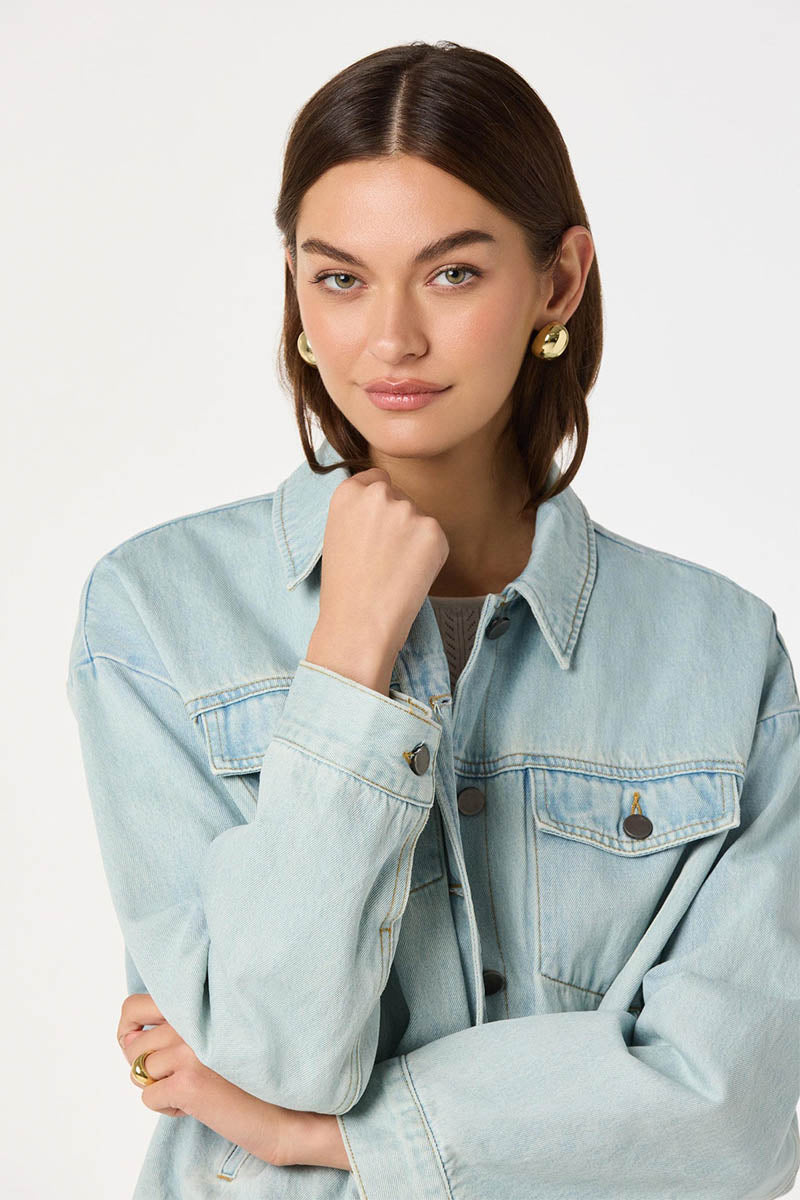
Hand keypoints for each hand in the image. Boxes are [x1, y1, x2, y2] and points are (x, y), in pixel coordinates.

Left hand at [117, 993, 287, 1166]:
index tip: (139, 1046)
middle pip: (132, 1046)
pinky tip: (198, 1104)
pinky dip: (168, 1108)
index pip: (133, 1006)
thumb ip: (175, 1026)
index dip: (128, 1030)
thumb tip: (126, 1039)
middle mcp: (189, 1019)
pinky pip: (149, 1099)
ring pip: (139, 1074)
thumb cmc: (245, 1072)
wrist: (279, 1109)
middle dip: (145, 1067)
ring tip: (195, 1087)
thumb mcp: (212, 1034)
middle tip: (175, 1075)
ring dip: (160, 1087)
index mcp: (196, 1003)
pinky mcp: (186, 1081)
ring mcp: (187, 1049)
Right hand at [307, 467, 449, 688]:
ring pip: (419, 519)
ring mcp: (408, 510)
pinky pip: (436, 539)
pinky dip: (430, 556)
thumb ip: (361, 511)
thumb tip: (389, 503)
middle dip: (398, 522)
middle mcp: (378, 493)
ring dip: (414, 540)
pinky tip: (409, 576)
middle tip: (383, 558)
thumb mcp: (338, 534)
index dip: (379, 506)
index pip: (376, 479)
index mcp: (348, 490)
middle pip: (400, 497)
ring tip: (393, 571)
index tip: (375, 528)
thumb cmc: (344, 588)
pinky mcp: (434, 531)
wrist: (358, 623)